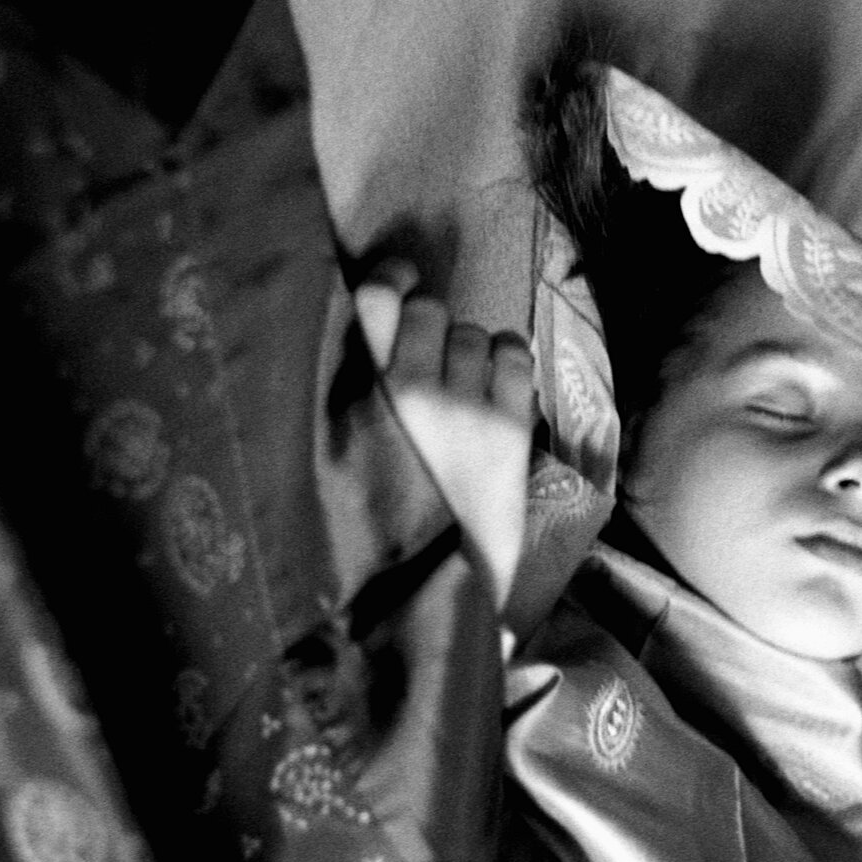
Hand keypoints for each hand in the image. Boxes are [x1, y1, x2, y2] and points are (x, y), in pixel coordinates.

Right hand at [353, 260, 533, 610]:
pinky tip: (493, 397)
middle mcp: (409, 394)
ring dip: (468, 354)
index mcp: (358, 400)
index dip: (390, 278)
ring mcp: (465, 407)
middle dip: (430, 329)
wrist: (439, 583)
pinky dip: (506, 366)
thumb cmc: (387, 516)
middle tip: (429, 368)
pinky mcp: (511, 425)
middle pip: (428, 311)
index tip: (399, 283)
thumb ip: (352, 386)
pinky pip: (514, 353)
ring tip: (461, 395)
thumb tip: (375, 305)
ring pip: (471, 333)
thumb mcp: (347, 450)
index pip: (373, 298)